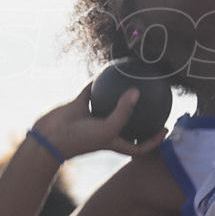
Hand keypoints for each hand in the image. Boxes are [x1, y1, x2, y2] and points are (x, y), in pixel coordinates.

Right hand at [32, 84, 166, 159]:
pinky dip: (97, 82)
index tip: (165, 128)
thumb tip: (137, 91)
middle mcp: (105, 130)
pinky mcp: (79, 105)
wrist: (48, 138)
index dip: (154, 141)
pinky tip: (107, 69)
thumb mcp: (107, 129)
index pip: (139, 146)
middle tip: (153, 101)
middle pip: (127, 124)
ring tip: (132, 79)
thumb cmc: (80, 140)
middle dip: (139, 116)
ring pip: (109, 104)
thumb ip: (124, 112)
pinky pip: (91, 91)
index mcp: (114, 141)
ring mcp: (92, 117)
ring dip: (118, 94)